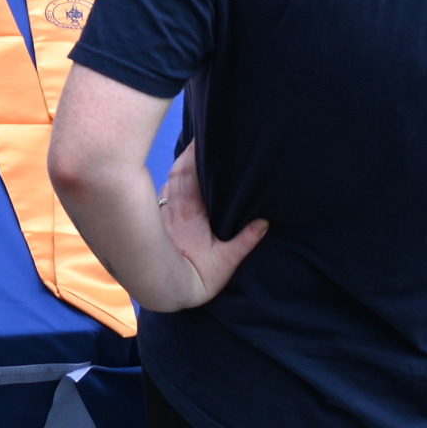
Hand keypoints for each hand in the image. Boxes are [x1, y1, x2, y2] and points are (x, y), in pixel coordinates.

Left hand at [151, 142, 266, 309]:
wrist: (163, 289)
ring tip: (193, 151)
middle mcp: (175, 206)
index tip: (204, 138)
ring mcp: (166, 212)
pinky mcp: (162, 220)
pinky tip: (180, 177)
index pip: (190, 174)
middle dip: (189, 153)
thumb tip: (264, 223)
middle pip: (179, 171)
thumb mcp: (225, 261)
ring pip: (171, 180)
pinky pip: (166, 192)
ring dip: (181, 165)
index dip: (194, 155)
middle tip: (201, 138)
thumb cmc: (196, 276)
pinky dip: (173, 180)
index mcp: (190, 211)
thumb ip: (245, 242)